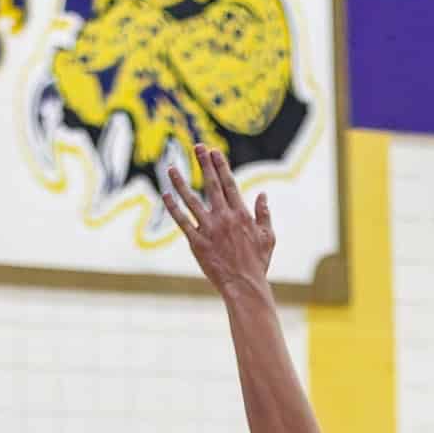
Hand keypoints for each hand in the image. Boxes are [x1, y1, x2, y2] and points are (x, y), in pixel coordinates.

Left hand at [162, 143, 274, 294]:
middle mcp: (224, 217)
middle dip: (204, 164)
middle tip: (197, 146)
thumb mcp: (268, 237)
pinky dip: (173, 207)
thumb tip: (263, 194)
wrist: (244, 286)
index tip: (214, 151)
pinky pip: (182, 221)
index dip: (220, 166)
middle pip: (211, 185)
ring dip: (181, 182)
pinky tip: (165, 195)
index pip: (229, 184)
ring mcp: (209, 229)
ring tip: (171, 167)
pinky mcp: (197, 242)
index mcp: (241, 214)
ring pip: (192, 200)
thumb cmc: (257, 263)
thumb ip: (264, 214)